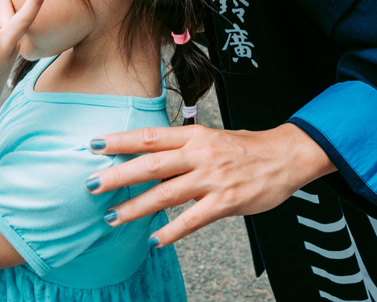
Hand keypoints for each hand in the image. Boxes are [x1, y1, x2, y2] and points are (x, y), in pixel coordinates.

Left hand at [86, 122, 335, 246]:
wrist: (286, 155)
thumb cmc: (246, 149)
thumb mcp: (211, 139)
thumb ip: (182, 150)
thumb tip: (147, 160)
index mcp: (194, 136)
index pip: (150, 136)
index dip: (121, 140)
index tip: (93, 145)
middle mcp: (200, 154)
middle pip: (151, 163)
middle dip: (118, 175)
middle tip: (90, 184)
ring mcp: (213, 178)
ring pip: (167, 192)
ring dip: (136, 207)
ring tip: (112, 218)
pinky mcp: (227, 201)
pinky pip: (194, 219)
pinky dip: (172, 230)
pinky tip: (155, 240)